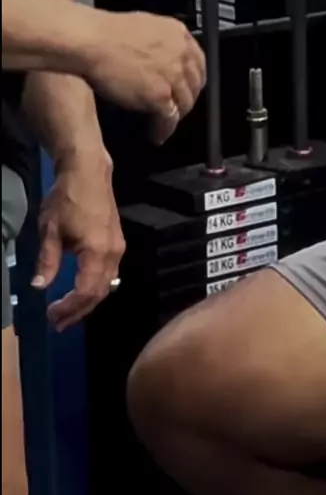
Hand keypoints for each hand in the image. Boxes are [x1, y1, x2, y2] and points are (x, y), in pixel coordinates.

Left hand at [32, 152, 125, 331]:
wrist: (89, 172)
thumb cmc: (67, 198)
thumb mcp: (50, 230)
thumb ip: (47, 261)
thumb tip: (39, 287)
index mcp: (97, 253)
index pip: (85, 292)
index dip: (69, 308)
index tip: (51, 316)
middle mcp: (113, 256)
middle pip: (98, 294)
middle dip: (78, 311)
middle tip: (57, 323)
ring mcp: (118, 250)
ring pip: (106, 287)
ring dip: (87, 303)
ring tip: (68, 313)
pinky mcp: (117, 245)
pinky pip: (109, 275)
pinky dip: (94, 289)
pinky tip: (82, 292)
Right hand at [83, 12, 205, 143]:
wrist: (91, 41)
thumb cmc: (106, 34)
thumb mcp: (146, 28)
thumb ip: (161, 44)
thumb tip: (163, 62)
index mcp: (178, 34)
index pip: (199, 63)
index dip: (192, 81)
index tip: (186, 91)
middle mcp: (180, 54)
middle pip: (195, 86)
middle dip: (185, 101)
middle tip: (174, 111)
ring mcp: (173, 76)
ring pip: (185, 105)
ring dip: (174, 118)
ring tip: (161, 125)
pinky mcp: (161, 96)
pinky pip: (170, 119)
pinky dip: (163, 130)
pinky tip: (155, 134)